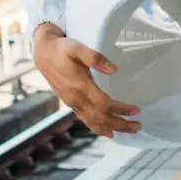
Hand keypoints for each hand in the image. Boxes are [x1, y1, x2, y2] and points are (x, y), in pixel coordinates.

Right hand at [31, 22, 140, 136]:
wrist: (43, 54)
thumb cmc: (62, 49)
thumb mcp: (77, 47)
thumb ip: (95, 58)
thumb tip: (114, 70)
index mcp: (80, 86)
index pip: (104, 104)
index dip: (121, 109)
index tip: (136, 110)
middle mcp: (76, 99)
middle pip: (101, 118)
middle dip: (120, 124)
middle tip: (138, 126)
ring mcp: (72, 103)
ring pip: (93, 122)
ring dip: (112, 128)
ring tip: (128, 131)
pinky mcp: (70, 103)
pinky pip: (85, 120)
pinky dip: (98, 128)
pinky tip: (108, 132)